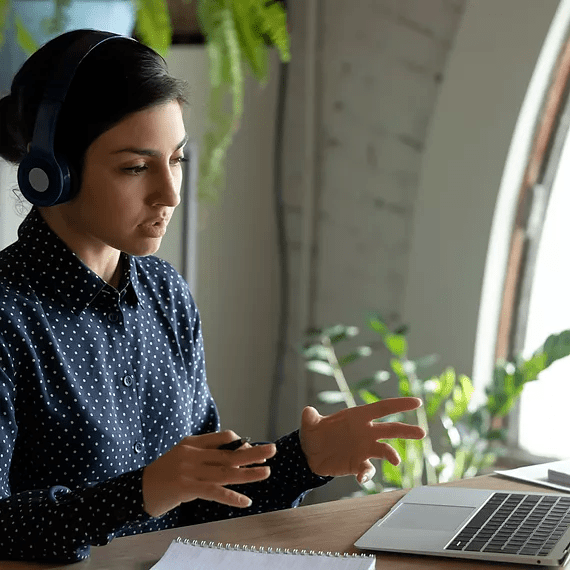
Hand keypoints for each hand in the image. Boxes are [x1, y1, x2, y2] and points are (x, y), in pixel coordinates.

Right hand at [142, 430, 275, 516]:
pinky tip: (245, 501)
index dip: (241, 443)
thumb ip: (204, 452)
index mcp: (193, 443)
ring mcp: (189, 471)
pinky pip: (213, 492)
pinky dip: (231, 497)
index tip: (254, 450)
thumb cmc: (163, 473)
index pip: (223, 437)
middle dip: (252, 452)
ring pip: (225, 472)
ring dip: (248, 473)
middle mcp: (192, 454)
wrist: (137, 490)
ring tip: (265, 472)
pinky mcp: (185, 488)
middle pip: (229, 453)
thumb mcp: (182, 455)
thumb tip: (232, 453)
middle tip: (272, 450)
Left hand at [299, 397, 425, 483]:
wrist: (309, 454)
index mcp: (357, 416)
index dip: (399, 404)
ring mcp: (363, 448)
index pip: (382, 408)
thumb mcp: (309, 424)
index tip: (417, 402)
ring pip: (385, 450)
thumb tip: (308, 412)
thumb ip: (310, 418)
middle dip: (406, 430)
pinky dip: (367, 474)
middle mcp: (365, 431)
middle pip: (390, 429)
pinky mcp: (358, 464)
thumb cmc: (313, 433)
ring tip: (395, 461)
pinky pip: (368, 469)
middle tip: (422, 432)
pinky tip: (361, 477)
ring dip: (392, 455)